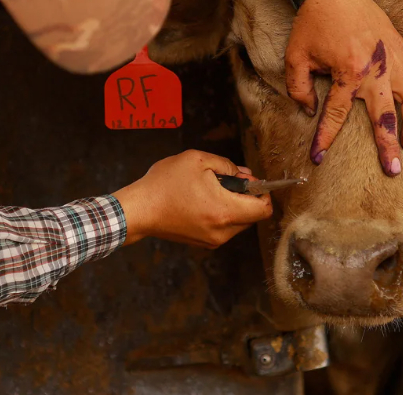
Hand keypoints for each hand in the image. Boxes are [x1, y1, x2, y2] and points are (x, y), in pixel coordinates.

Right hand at [115, 150, 271, 248]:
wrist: (138, 210)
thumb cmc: (165, 183)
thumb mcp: (197, 160)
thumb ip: (227, 165)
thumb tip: (245, 175)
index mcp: (225, 211)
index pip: (264, 210)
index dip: (263, 192)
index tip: (250, 180)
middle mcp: (223, 231)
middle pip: (252, 215)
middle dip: (246, 196)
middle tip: (226, 180)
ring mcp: (213, 240)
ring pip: (238, 222)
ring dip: (233, 205)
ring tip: (210, 189)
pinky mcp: (203, 243)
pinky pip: (224, 228)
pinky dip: (221, 214)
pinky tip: (202, 201)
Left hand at [285, 0, 402, 176]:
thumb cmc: (313, 22)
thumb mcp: (296, 57)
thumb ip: (300, 88)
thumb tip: (310, 110)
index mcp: (348, 72)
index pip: (337, 115)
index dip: (326, 137)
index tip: (318, 156)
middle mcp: (375, 68)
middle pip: (386, 116)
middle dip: (389, 145)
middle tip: (393, 168)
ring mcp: (392, 57)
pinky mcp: (400, 46)